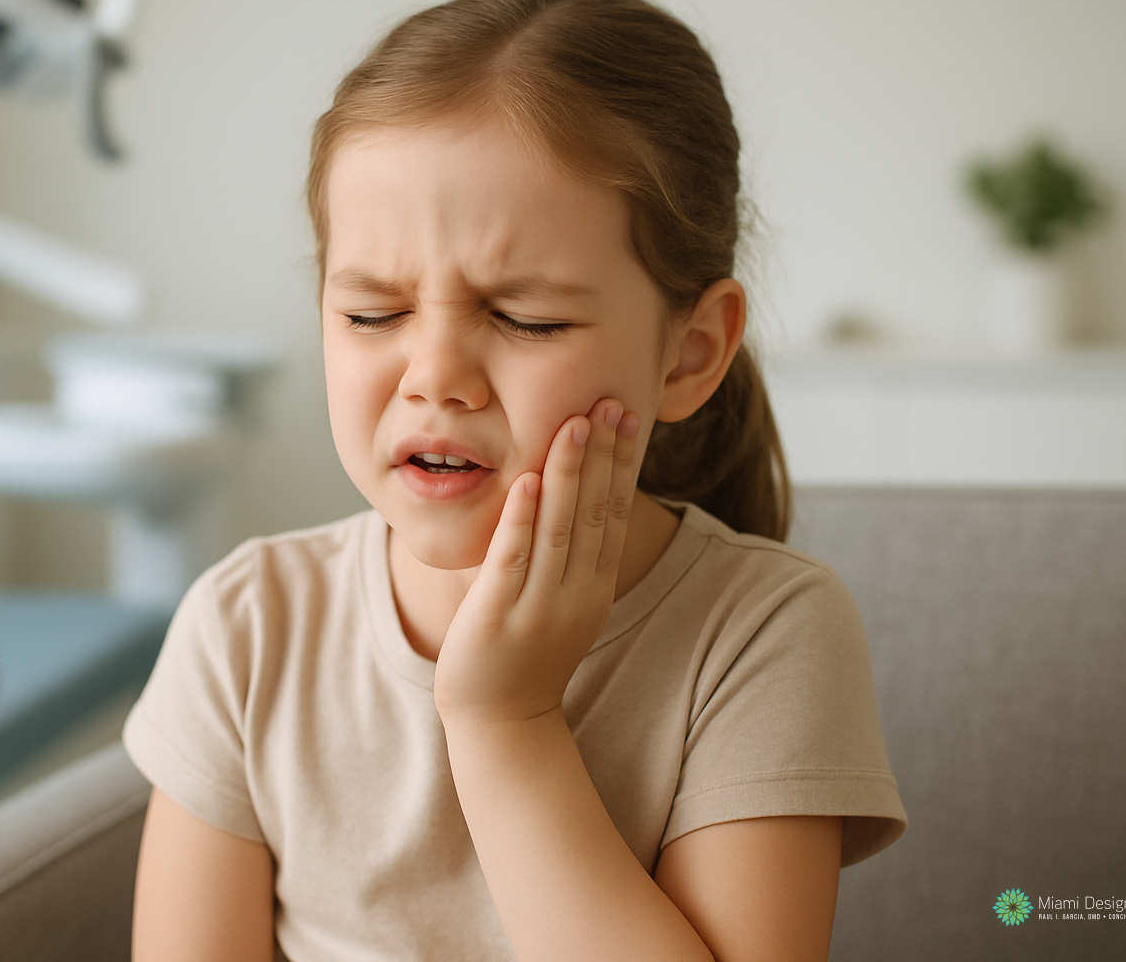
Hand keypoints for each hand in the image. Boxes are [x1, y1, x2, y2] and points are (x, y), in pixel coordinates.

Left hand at [434, 398, 642, 724]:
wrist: (500, 723)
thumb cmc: (524, 654)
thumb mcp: (562, 601)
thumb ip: (569, 554)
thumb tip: (570, 494)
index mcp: (595, 587)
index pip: (615, 513)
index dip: (621, 463)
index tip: (627, 416)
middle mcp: (576, 593)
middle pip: (596, 513)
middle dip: (603, 455)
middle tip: (611, 402)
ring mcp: (539, 605)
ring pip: (560, 529)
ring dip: (569, 474)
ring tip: (574, 424)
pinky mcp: (498, 614)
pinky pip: (513, 559)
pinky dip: (521, 518)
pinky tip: (526, 480)